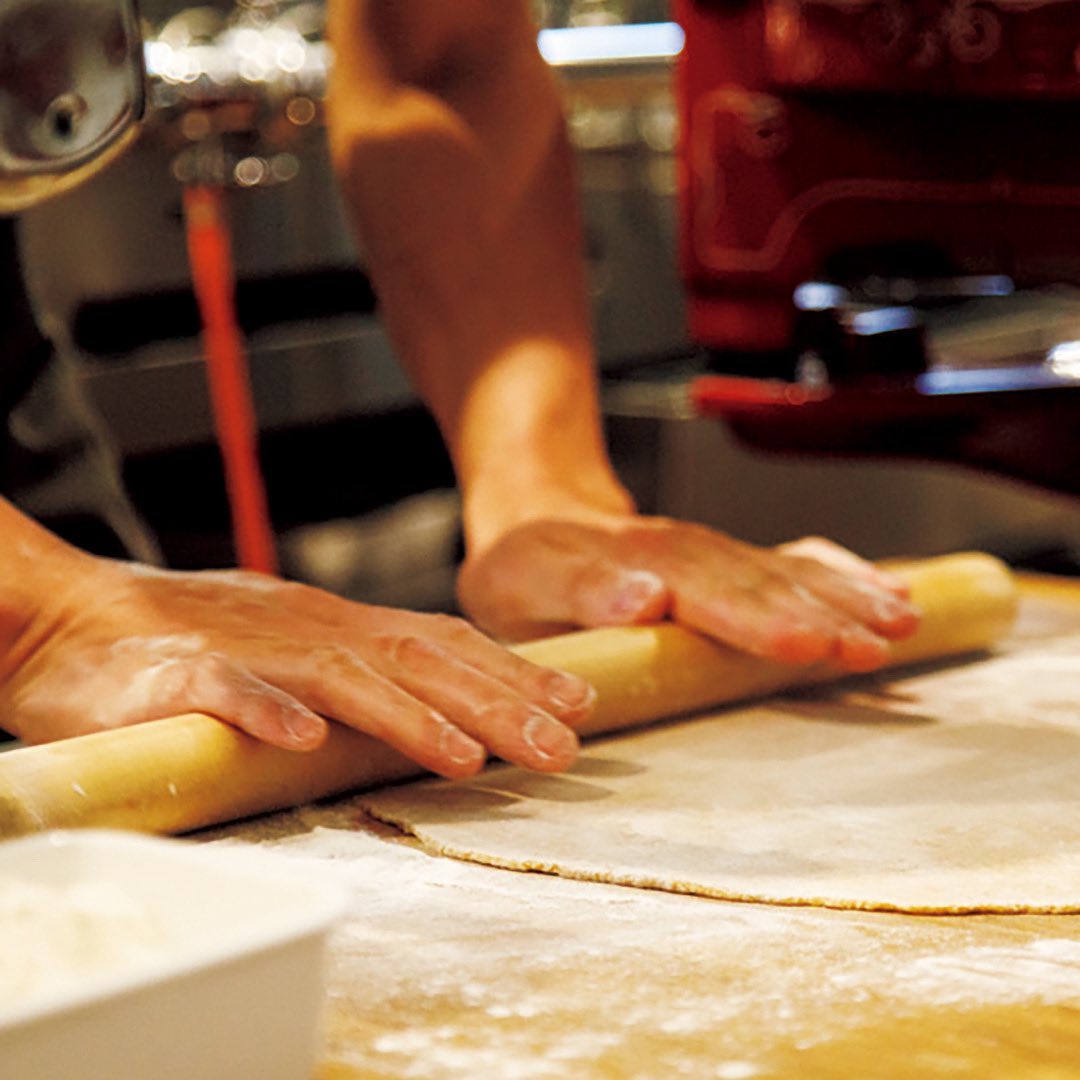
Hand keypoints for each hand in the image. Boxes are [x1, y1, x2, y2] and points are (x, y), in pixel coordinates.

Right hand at [0, 556, 595, 776]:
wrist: (76, 618)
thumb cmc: (194, 636)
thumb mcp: (300, 644)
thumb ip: (365, 670)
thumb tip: (449, 707)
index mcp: (341, 625)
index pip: (445, 643)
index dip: (515, 673)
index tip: (581, 705)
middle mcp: (312, 628)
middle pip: (419, 661)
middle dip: (496, 703)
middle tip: (562, 748)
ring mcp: (250, 646)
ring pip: (341, 677)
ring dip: (407, 715)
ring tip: (466, 757)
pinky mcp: (179, 672)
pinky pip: (226, 687)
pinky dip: (267, 709)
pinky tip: (304, 739)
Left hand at [457, 514, 919, 670]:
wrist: (537, 519)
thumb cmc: (526, 571)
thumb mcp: (525, 584)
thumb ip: (584, 592)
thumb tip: (647, 599)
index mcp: (635, 566)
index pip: (706, 594)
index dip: (754, 621)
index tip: (804, 644)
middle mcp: (686, 554)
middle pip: (761, 584)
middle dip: (821, 615)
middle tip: (875, 646)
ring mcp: (714, 554)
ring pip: (788, 572)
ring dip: (846, 597)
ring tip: (902, 623)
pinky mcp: (731, 561)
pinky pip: (796, 561)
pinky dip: (845, 575)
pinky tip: (892, 590)